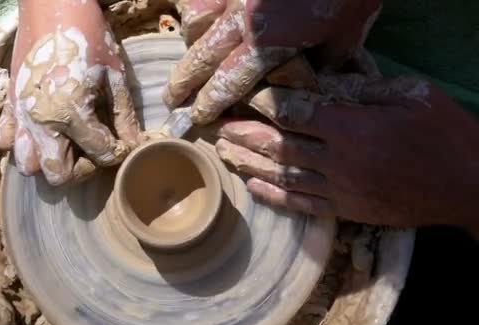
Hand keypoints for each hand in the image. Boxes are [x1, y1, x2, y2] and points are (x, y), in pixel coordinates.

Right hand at [0, 0, 141, 184]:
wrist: (50, 5)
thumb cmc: (87, 35)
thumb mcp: (114, 75)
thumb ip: (124, 116)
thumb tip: (134, 144)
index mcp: (70, 112)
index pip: (102, 154)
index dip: (118, 152)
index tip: (123, 143)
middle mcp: (41, 122)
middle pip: (58, 175)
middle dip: (81, 170)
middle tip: (94, 149)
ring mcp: (21, 116)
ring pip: (30, 165)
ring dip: (51, 160)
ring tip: (68, 141)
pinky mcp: (9, 106)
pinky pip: (7, 141)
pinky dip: (23, 144)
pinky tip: (43, 129)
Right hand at [165, 0, 381, 123]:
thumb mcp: (348, 32)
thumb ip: (325, 60)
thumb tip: (313, 77)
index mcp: (268, 42)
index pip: (229, 81)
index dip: (211, 103)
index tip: (199, 117)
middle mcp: (242, 21)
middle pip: (201, 58)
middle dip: (183, 83)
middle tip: (170, 101)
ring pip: (196, 25)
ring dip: (189, 46)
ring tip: (186, 61)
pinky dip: (197, 13)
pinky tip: (200, 22)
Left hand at [213, 77, 478, 227]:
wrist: (468, 185)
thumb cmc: (443, 134)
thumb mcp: (411, 96)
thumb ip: (363, 90)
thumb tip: (322, 82)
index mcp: (353, 127)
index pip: (295, 112)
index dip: (265, 103)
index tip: (243, 95)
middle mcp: (339, 160)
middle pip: (279, 144)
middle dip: (244, 132)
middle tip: (216, 125)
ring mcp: (341, 189)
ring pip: (283, 174)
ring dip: (249, 162)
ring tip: (223, 152)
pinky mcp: (346, 210)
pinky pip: (300, 202)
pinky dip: (273, 194)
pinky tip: (251, 185)